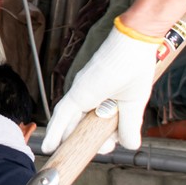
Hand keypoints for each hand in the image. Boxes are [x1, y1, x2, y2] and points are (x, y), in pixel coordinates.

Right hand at [43, 25, 161, 154]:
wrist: (136, 35)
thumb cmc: (132, 63)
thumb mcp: (133, 101)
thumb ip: (129, 125)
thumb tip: (129, 144)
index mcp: (82, 93)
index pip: (61, 118)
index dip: (55, 134)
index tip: (48, 149)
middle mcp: (80, 88)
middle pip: (74, 119)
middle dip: (86, 136)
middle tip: (105, 147)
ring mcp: (88, 83)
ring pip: (85, 111)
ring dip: (97, 124)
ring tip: (116, 132)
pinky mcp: (97, 79)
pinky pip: (92, 101)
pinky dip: (99, 113)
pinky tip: (111, 117)